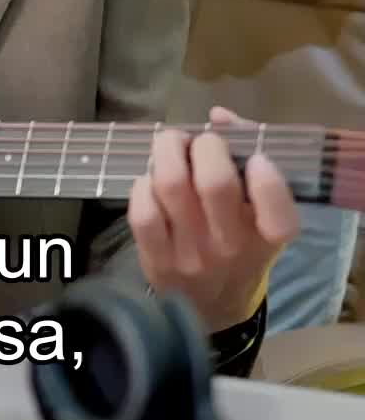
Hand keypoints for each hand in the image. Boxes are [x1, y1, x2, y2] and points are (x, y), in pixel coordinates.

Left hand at [127, 105, 298, 331]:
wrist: (213, 302)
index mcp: (268, 236)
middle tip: (200, 142)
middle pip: (215, 182)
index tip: (257, 158)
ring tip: (171, 147)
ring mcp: (191, 256)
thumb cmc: (240, 240)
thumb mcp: (260, 209)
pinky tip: (151, 181)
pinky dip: (143, 185)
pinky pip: (143, 212)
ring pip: (171, 186)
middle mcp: (232, 248)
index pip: (277, 212)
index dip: (267, 177)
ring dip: (167, 152)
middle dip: (205, 145)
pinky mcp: (156, 261)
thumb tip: (218, 116)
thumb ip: (247, 153)